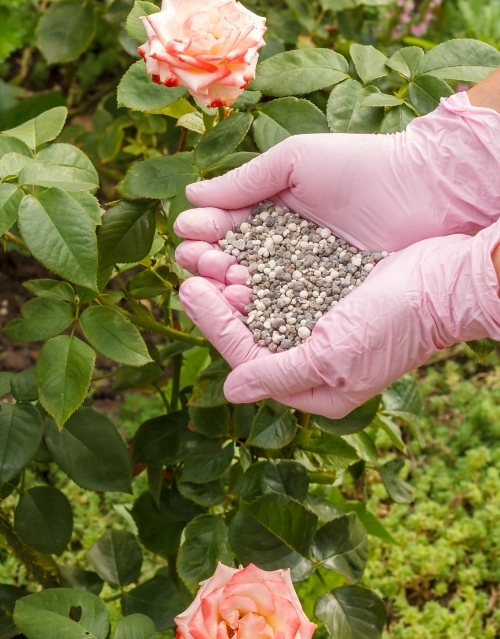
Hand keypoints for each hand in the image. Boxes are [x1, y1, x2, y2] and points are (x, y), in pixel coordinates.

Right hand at [174, 92, 499, 284]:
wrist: (423, 190)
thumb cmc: (361, 165)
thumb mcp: (295, 162)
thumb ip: (242, 182)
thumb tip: (189, 196)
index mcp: (271, 212)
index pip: (224, 228)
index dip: (203, 232)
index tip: (189, 232)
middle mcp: (281, 249)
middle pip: (230, 263)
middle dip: (206, 262)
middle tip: (197, 260)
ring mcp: (302, 279)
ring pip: (252, 290)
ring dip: (225, 287)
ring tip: (217, 280)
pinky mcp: (324, 304)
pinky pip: (284, 310)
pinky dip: (260, 307)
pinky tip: (242, 301)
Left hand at [178, 221, 499, 416]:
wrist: (448, 280)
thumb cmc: (395, 324)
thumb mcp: (332, 358)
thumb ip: (278, 374)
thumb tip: (229, 391)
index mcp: (314, 389)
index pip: (246, 358)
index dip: (213, 324)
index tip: (190, 289)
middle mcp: (314, 361)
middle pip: (250, 331)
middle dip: (218, 300)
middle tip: (189, 265)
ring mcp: (323, 326)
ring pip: (263, 305)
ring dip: (234, 278)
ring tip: (209, 252)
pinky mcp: (333, 294)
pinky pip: (285, 283)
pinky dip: (262, 266)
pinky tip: (241, 246)